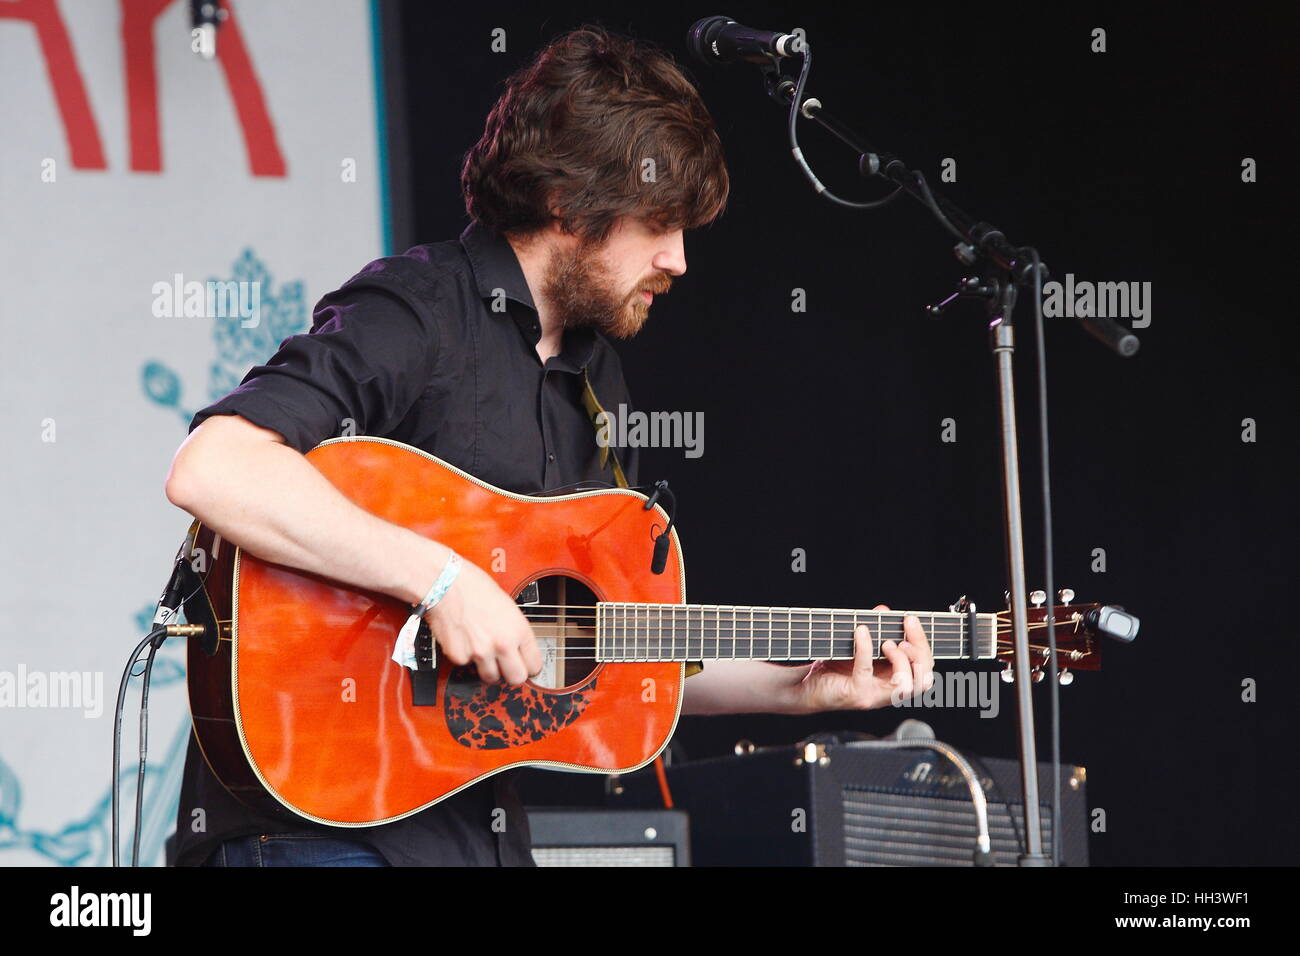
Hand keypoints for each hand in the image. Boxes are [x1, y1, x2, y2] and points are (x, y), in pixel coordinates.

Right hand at [422, 555, 541, 684]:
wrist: (446, 584)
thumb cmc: (475, 588)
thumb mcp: (508, 607)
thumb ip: (515, 631)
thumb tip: (520, 650)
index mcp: (518, 630)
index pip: (534, 665)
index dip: (530, 665)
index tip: (526, 665)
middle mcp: (502, 644)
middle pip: (516, 679)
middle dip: (512, 674)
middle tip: (506, 665)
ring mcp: (480, 652)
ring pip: (490, 677)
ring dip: (488, 667)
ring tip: (482, 648)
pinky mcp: (459, 656)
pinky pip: (466, 665)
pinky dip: (465, 656)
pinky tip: (464, 639)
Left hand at [792, 604, 933, 712]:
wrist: (803, 687)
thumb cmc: (831, 669)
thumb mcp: (857, 646)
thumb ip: (873, 629)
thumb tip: (883, 610)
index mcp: (892, 680)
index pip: (924, 668)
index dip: (923, 644)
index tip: (911, 620)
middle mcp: (887, 692)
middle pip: (922, 679)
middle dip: (919, 651)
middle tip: (906, 629)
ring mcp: (873, 696)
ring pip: (904, 686)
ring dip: (901, 660)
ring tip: (887, 642)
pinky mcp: (856, 695)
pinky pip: (865, 672)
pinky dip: (865, 649)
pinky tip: (860, 632)